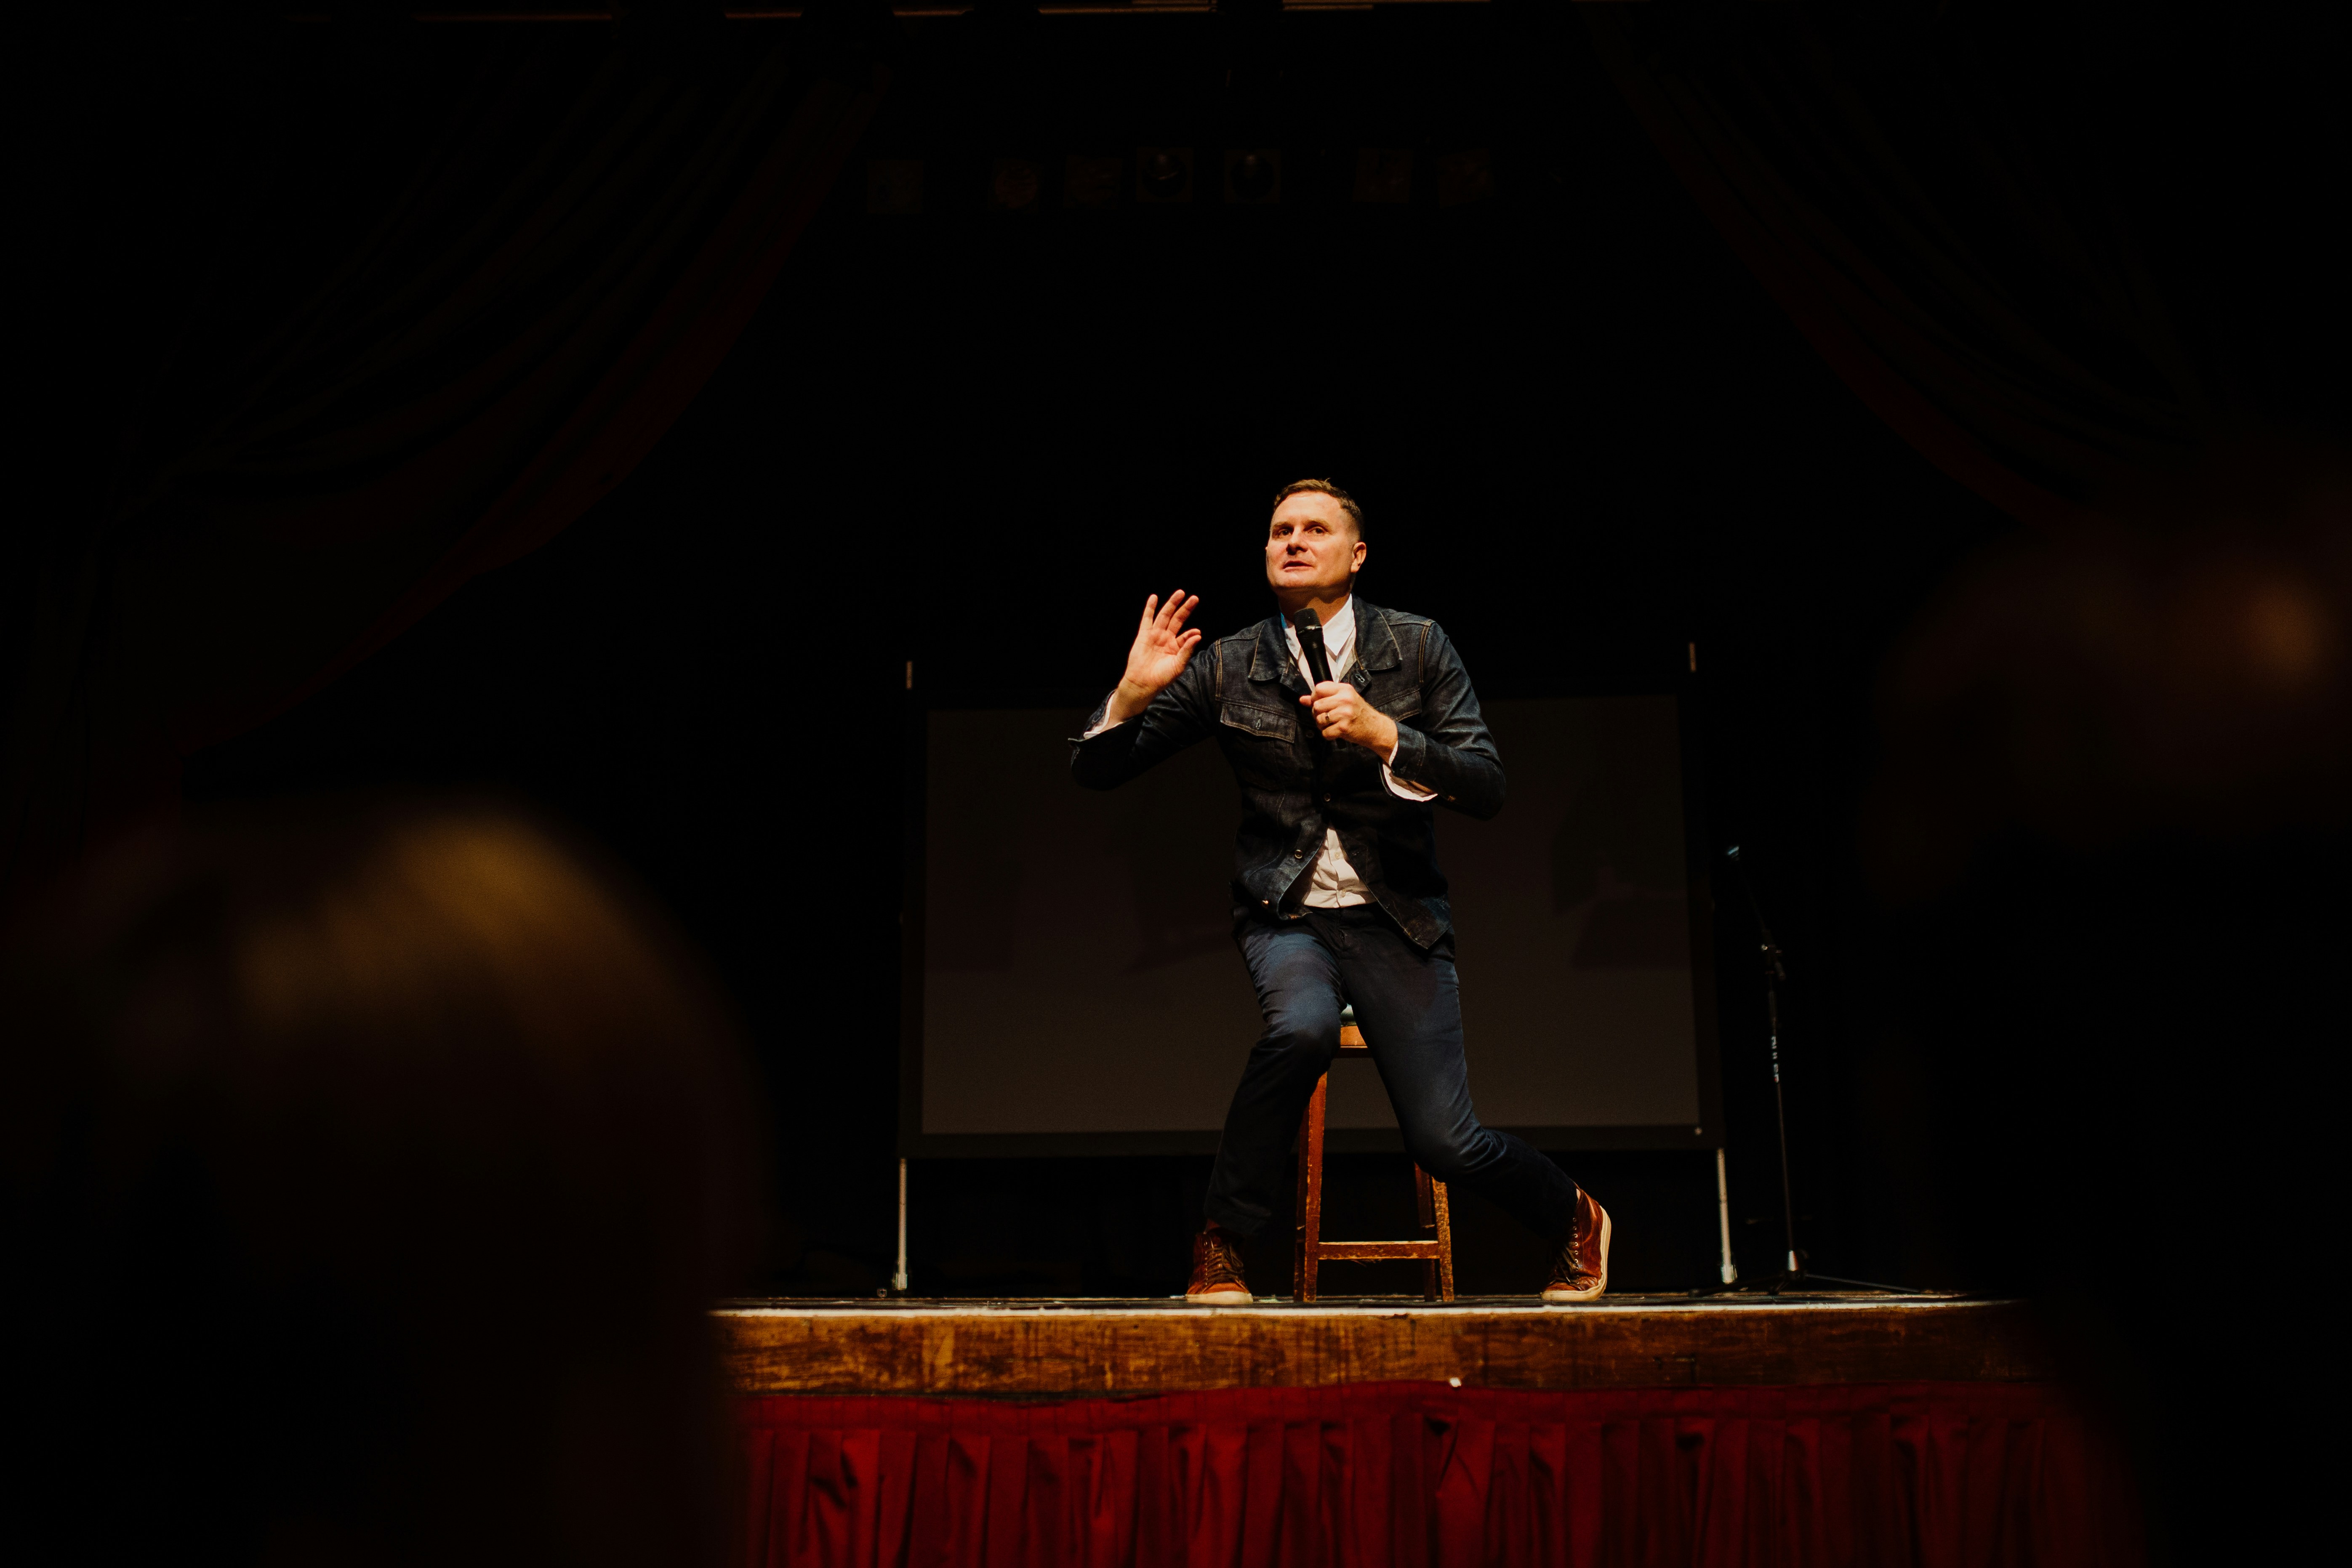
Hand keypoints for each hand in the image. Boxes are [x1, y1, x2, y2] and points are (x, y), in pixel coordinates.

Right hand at [1104, 591, 1201, 723]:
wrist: (1143, 683)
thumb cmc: (1161, 677)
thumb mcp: (1178, 665)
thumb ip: (1187, 649)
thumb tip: (1198, 634)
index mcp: (1176, 647)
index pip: (1186, 635)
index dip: (1191, 633)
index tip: (1196, 632)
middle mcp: (1166, 639)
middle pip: (1177, 620)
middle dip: (1186, 609)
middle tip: (1194, 598)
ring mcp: (1155, 635)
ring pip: (1165, 616)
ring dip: (1172, 604)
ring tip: (1180, 593)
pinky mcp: (1144, 635)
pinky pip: (1147, 619)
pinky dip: (1150, 608)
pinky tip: (1154, 598)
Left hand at [1301, 681, 1399, 758]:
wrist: (1375, 727)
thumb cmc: (1358, 713)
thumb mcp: (1343, 700)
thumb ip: (1323, 698)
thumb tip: (1303, 699)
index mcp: (1344, 689)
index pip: (1319, 688)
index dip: (1315, 697)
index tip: (1320, 704)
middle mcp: (1345, 699)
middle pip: (1316, 705)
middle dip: (1318, 714)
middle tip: (1328, 717)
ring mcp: (1345, 713)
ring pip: (1319, 719)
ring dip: (1322, 725)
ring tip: (1332, 724)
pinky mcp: (1344, 727)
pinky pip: (1325, 733)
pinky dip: (1328, 735)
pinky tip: (1336, 731)